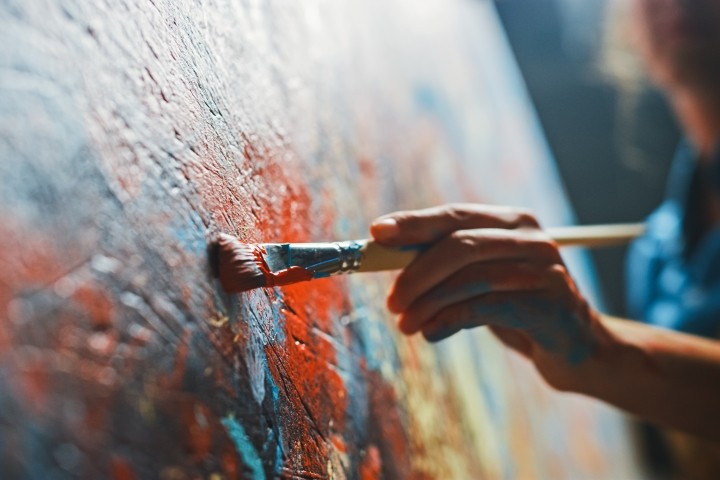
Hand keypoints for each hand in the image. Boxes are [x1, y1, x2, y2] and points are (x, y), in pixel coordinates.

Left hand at [371, 204, 610, 387]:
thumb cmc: (516, 307)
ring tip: (406, 324)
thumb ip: (444, 265)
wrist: (576, 347)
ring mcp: (544, 269)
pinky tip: (431, 333)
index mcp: (511, 222)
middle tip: (391, 301)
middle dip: (416, 273)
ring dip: (428, 303)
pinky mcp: (550, 304)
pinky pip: (486, 307)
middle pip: (460, 244)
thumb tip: (384, 255)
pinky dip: (450, 320)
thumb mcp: (481, 280)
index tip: (376, 233)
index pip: (455, 215)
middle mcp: (531, 238)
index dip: (414, 223)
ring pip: (470, 278)